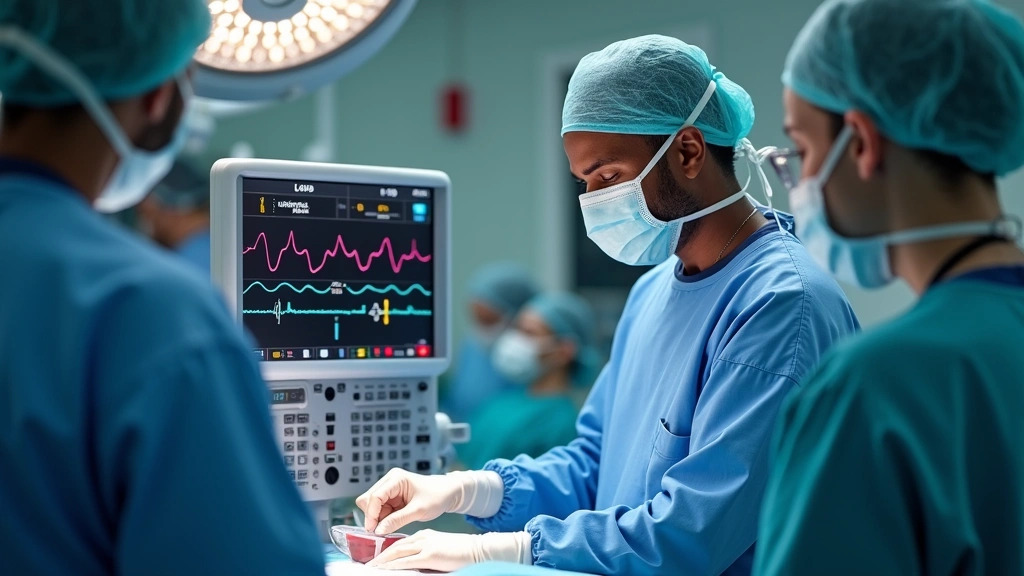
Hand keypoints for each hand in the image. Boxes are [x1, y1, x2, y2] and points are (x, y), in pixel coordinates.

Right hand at [356, 469, 461, 533]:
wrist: (447, 493)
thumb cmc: (436, 496)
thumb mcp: (418, 510)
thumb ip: (397, 520)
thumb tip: (378, 530)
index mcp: (396, 479)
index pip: (375, 496)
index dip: (371, 513)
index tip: (373, 530)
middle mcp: (389, 481)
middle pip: (368, 499)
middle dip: (372, 516)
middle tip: (381, 530)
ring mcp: (389, 489)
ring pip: (371, 506)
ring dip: (377, 518)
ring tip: (391, 525)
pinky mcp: (391, 497)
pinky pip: (379, 510)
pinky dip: (382, 518)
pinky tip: (392, 523)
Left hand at [366, 530, 529, 570]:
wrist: (478, 548)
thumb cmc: (462, 551)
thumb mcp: (441, 549)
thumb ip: (426, 553)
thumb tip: (412, 563)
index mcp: (425, 535)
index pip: (401, 543)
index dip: (387, 551)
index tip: (376, 559)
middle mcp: (422, 537)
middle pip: (395, 546)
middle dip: (379, 556)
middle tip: (366, 563)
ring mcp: (425, 545)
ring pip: (397, 552)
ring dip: (382, 561)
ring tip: (369, 568)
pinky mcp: (429, 555)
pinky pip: (406, 561)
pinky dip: (392, 565)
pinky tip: (383, 569)